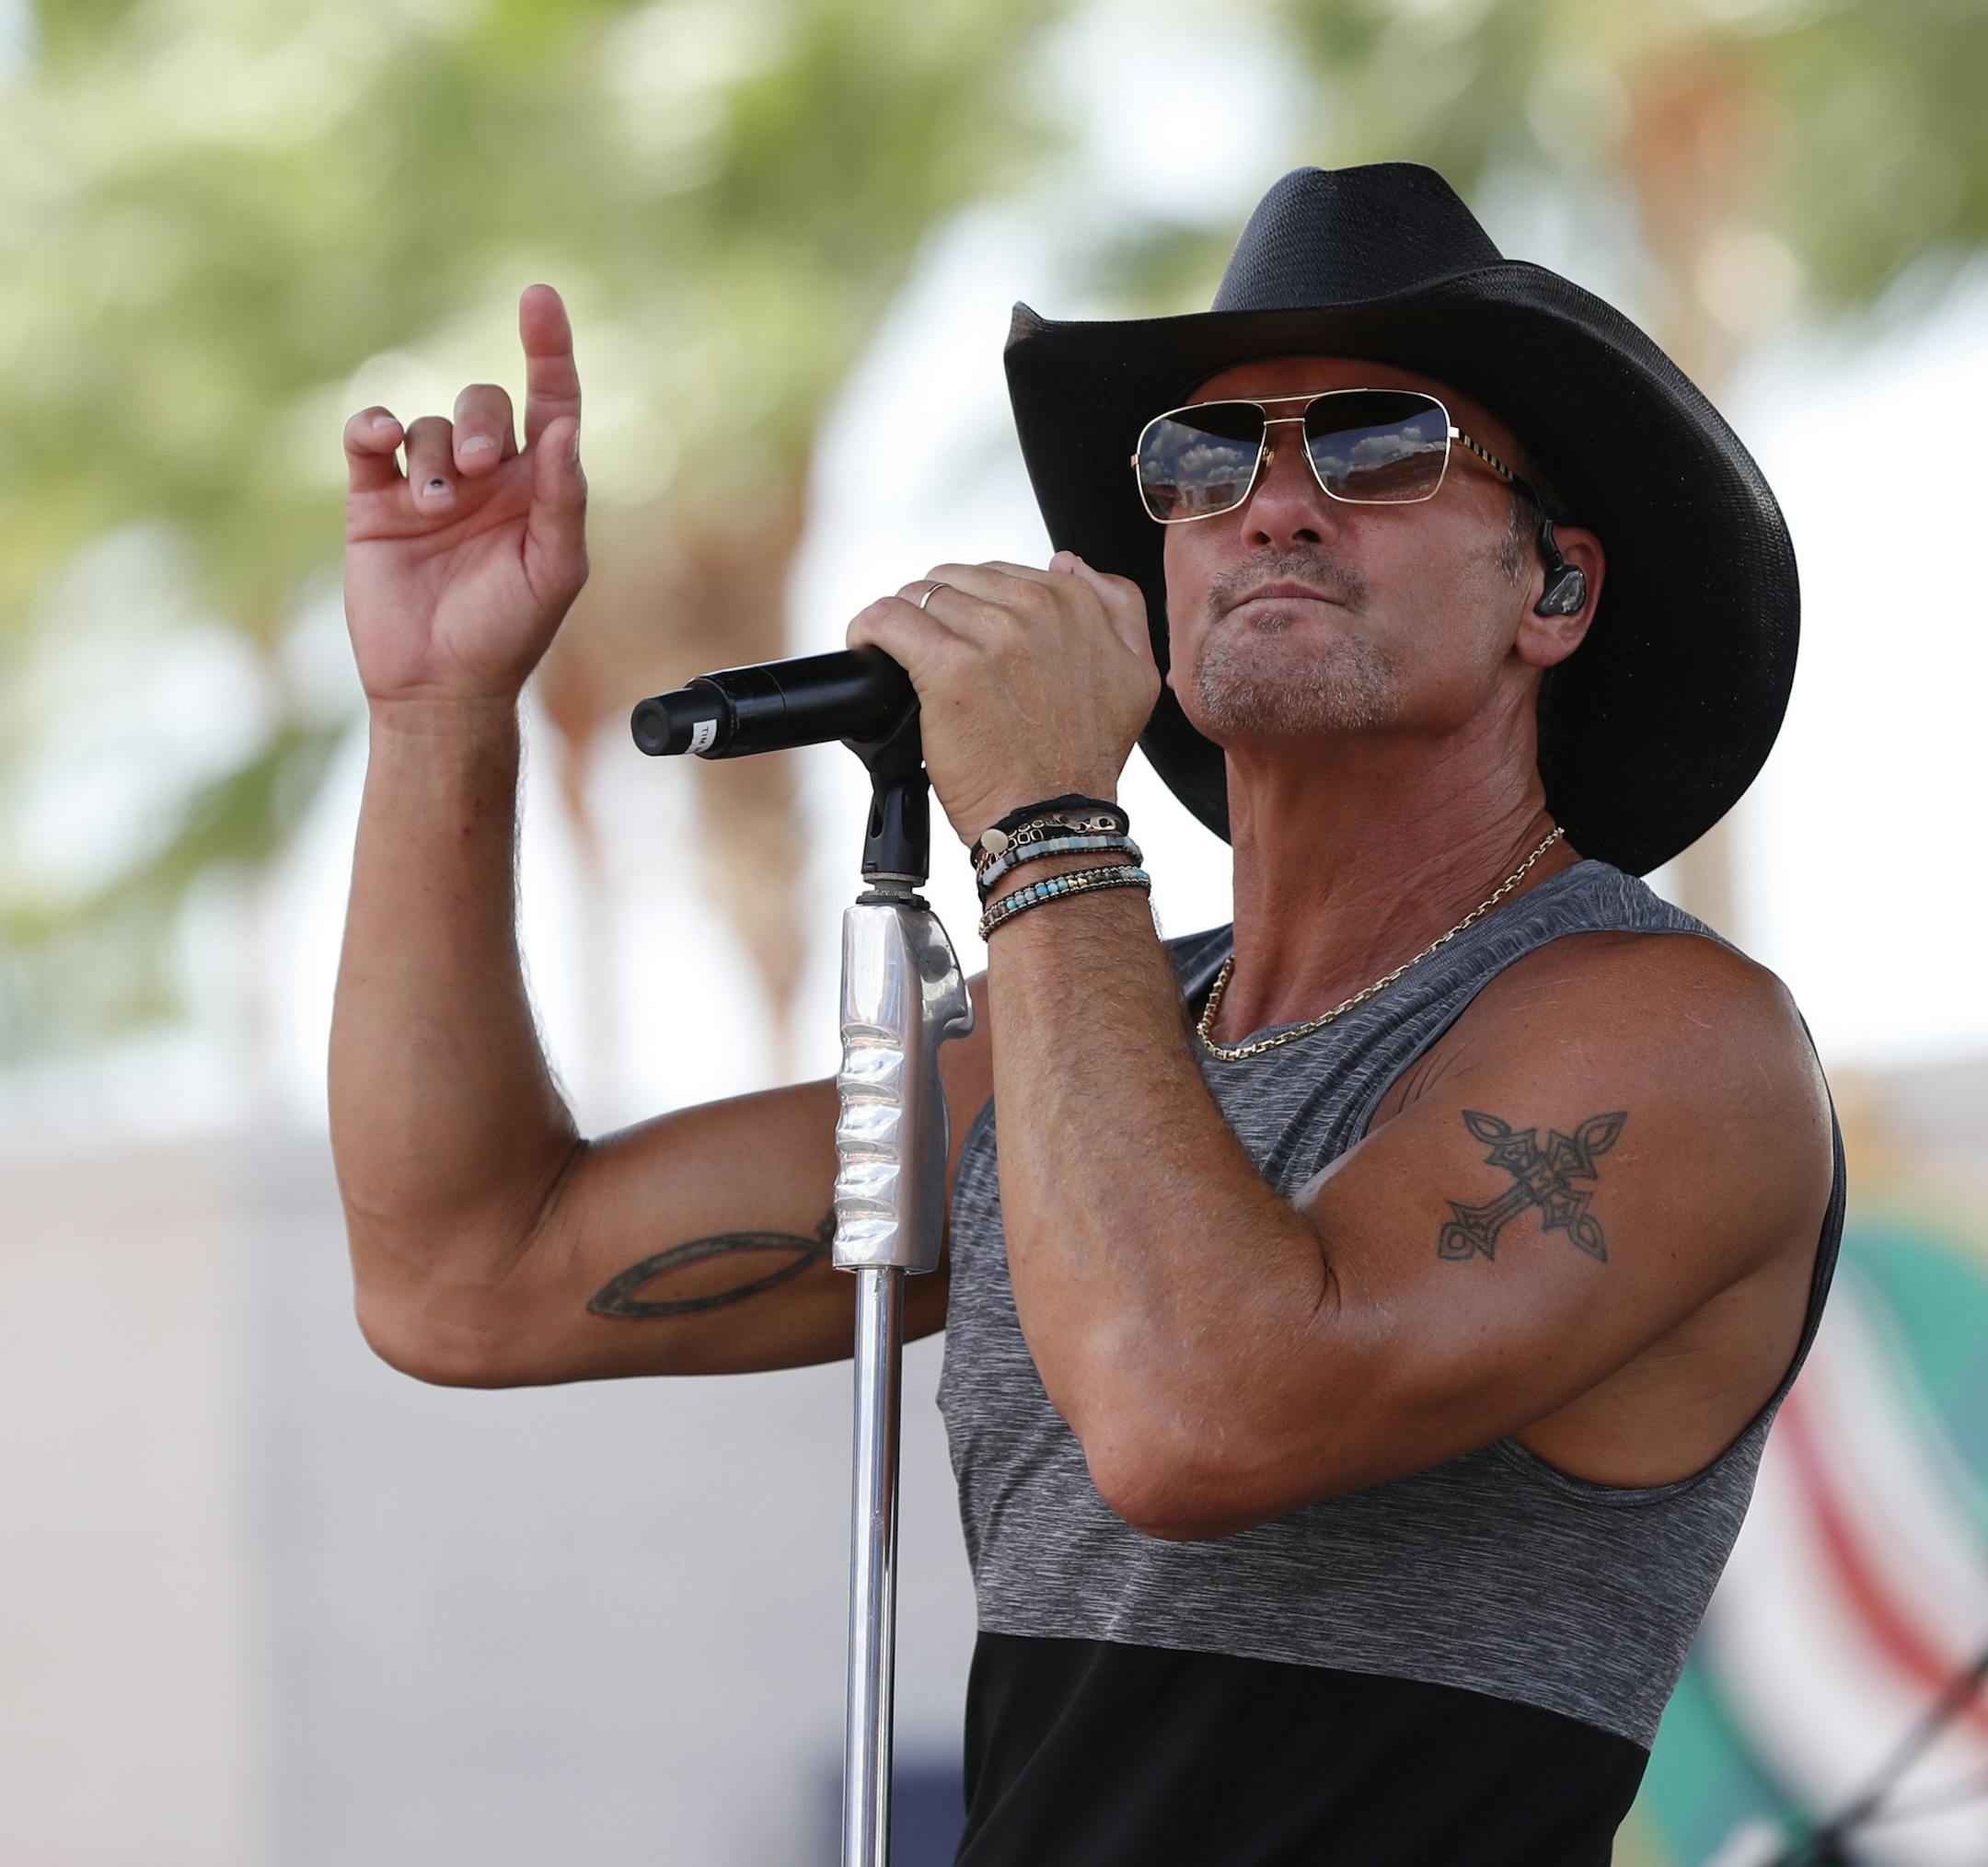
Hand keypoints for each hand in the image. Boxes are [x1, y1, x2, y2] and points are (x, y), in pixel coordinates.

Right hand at [342, 283, 588, 712]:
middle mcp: (488, 477)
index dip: (549, 349)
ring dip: (434, 453)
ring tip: (436, 507)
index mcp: (540, 488)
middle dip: (482, 423)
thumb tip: (565, 429)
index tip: (539, 298)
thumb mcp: (554, 571)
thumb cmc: (508, 633)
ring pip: (428, 422)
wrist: (439, 686)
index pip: (551, 401)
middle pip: (485, 404)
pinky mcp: (375, 498)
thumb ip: (562, 499)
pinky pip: (370, 436)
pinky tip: (379, 441)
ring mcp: (429, 483)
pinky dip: (373, 427)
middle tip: (480, 471)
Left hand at [845, 552, 1161, 846]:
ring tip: (910, 670)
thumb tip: (1068, 564)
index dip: (973, 609)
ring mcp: (993, 634)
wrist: (1053, 819)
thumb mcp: (1135, 678)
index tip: (968, 644)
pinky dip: (868, 632)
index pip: (996, 574)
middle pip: (953, 582)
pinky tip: (870, 655)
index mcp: (1075, 604)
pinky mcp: (948, 665)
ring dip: (905, 629)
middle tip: (940, 666)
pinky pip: (886, 619)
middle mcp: (1038, 608)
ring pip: (917, 597)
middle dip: (939, 618)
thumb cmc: (1083, 761)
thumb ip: (1117, 608)